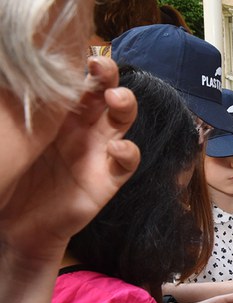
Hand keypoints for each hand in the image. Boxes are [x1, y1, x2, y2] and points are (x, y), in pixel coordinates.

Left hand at [0, 56, 138, 258]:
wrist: (14, 227)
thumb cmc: (8, 177)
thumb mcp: (10, 137)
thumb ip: (20, 110)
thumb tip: (19, 78)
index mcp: (57, 112)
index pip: (76, 80)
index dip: (81, 65)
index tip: (77, 52)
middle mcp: (81, 126)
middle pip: (104, 91)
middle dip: (108, 76)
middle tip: (100, 68)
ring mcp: (97, 151)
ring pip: (122, 119)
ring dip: (125, 105)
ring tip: (117, 99)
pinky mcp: (107, 179)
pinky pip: (126, 162)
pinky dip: (127, 152)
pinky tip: (115, 149)